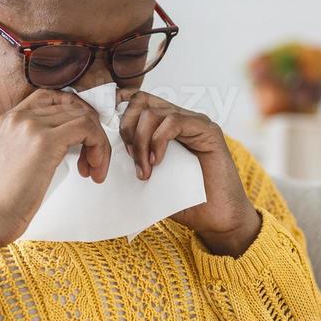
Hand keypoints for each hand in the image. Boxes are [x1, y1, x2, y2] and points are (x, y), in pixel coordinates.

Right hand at [0, 90, 111, 268]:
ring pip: (83, 118)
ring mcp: (31, 126)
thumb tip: (63, 145)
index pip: (50, 97)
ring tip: (93, 170)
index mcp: (7, 119)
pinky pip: (87, 129)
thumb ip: (30, 145)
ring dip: (98, 144)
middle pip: (71, 108)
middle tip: (91, 164)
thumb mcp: (11, 161)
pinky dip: (99, 147)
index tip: (83, 139)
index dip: (74, 114)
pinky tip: (93, 170)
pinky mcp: (46, 141)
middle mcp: (18, 117)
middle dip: (90, 134)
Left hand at [116, 88, 261, 256]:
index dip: (116, 110)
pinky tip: (156, 163)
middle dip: (125, 126)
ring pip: (154, 111)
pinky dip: (158, 141)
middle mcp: (181, 118)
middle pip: (140, 101)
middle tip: (126, 156)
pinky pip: (173, 122)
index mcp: (166, 126)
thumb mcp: (150, 179)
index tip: (105, 134)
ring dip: (140, 140)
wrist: (217, 219)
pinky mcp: (208, 131)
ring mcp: (195, 123)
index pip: (136, 102)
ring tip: (143, 169)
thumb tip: (102, 153)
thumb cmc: (185, 201)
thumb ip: (133, 160)